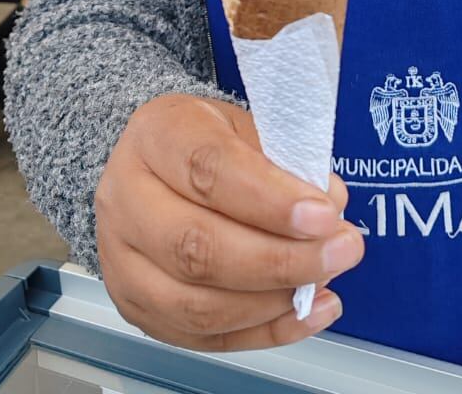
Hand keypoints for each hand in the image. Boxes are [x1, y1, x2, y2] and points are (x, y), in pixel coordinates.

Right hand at [95, 93, 363, 351]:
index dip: (268, 199)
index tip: (322, 215)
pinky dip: (263, 332)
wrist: (157, 168)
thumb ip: (285, 158)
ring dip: (273, 301)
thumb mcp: (245, 125)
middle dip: (279, 259)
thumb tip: (329, 202)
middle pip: (196, 246)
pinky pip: (200, 337)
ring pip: (195, 303)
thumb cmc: (206, 142)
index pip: (207, 169)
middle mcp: (126, 197)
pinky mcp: (135, 307)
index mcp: (155, 135)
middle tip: (340, 251)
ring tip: (325, 280)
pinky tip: (306, 312)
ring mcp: (121, 259)